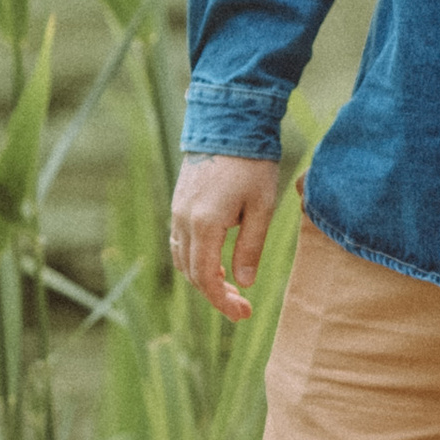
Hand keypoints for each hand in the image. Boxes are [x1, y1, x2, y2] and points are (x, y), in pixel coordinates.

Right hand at [170, 154, 281, 322]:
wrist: (229, 125)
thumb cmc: (252, 165)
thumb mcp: (261, 208)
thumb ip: (251, 247)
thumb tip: (244, 282)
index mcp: (205, 225)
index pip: (206, 278)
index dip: (222, 301)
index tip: (243, 313)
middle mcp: (184, 220)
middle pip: (191, 273)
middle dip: (215, 294)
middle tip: (242, 306)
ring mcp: (177, 211)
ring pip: (183, 259)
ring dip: (203, 278)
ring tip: (231, 286)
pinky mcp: (178, 202)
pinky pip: (180, 242)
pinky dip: (195, 259)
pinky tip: (217, 262)